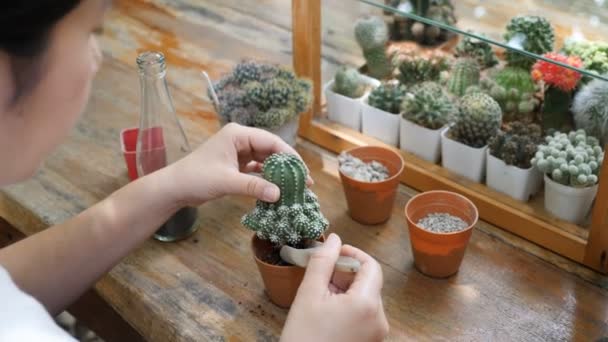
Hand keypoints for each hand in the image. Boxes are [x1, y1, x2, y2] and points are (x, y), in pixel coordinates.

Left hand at [165, 123, 305, 205]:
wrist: (174, 188)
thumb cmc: (197, 178)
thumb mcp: (227, 182)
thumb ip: (254, 186)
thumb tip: (279, 194)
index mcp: (238, 134)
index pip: (271, 141)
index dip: (289, 156)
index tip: (303, 172)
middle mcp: (240, 139)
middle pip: (271, 150)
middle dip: (287, 166)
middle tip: (304, 182)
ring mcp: (238, 151)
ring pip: (265, 160)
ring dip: (278, 173)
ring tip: (294, 187)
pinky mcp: (235, 164)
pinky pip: (257, 169)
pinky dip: (266, 178)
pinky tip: (277, 189)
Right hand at [281, 234, 388, 341]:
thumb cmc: (303, 337)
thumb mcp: (308, 294)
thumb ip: (323, 262)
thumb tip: (335, 239)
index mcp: (367, 304)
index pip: (371, 266)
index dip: (352, 255)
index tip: (332, 254)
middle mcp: (380, 320)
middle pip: (368, 283)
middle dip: (345, 275)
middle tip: (320, 278)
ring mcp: (377, 335)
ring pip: (365, 300)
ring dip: (344, 291)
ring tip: (319, 299)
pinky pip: (364, 317)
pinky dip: (348, 308)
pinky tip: (326, 314)